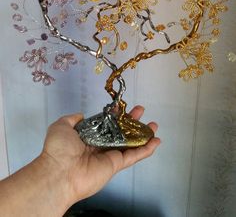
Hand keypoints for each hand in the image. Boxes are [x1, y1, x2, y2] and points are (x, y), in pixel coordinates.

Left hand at [42, 105, 160, 203]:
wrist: (60, 172)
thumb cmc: (59, 149)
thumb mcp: (61, 126)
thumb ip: (72, 118)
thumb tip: (81, 114)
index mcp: (88, 136)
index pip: (106, 123)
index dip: (116, 115)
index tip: (123, 107)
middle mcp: (99, 145)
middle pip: (120, 131)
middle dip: (132, 121)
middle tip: (141, 111)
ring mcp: (109, 155)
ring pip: (130, 143)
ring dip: (142, 135)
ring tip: (153, 125)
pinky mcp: (116, 165)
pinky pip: (133, 156)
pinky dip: (146, 150)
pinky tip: (155, 142)